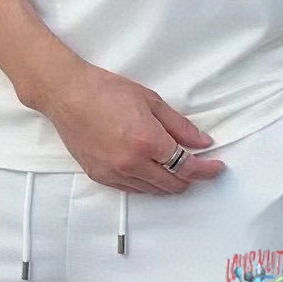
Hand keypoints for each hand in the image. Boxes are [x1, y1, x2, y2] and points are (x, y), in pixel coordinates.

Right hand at [23, 56, 225, 194]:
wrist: (66, 94)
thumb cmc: (107, 90)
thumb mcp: (151, 101)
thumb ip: (179, 126)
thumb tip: (202, 143)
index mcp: (147, 141)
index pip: (187, 166)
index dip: (206, 170)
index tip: (217, 167)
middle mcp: (132, 163)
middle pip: (173, 185)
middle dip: (190, 178)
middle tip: (197, 165)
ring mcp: (114, 173)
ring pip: (153, 190)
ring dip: (168, 182)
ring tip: (173, 166)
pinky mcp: (100, 176)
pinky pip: (132, 189)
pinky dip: (147, 183)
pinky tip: (150, 169)